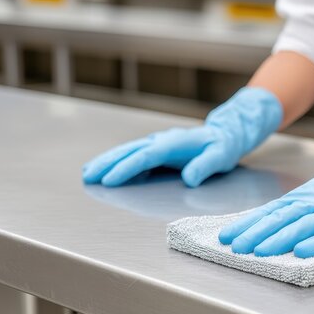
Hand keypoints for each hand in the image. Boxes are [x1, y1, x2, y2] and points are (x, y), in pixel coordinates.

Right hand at [82, 87, 282, 186]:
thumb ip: (204, 167)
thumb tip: (189, 178)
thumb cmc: (223, 146)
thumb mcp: (220, 156)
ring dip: (107, 160)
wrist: (226, 133)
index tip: (109, 180)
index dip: (126, 168)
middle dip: (107, 163)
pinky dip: (118, 160)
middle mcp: (162, 140)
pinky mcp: (158, 148)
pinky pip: (134, 154)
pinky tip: (106, 169)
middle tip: (88, 176)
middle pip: (129, 151)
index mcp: (173, 143)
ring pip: (127, 150)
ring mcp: (158, 142)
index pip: (145, 156)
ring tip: (88, 172)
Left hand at [219, 176, 313, 257]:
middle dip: (257, 231)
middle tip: (237, 246)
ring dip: (281, 238)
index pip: (272, 210)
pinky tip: (302, 251)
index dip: (249, 223)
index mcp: (306, 196)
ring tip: (261, 251)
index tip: (227, 236)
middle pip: (284, 216)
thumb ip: (292, 211)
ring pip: (305, 225)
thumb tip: (258, 226)